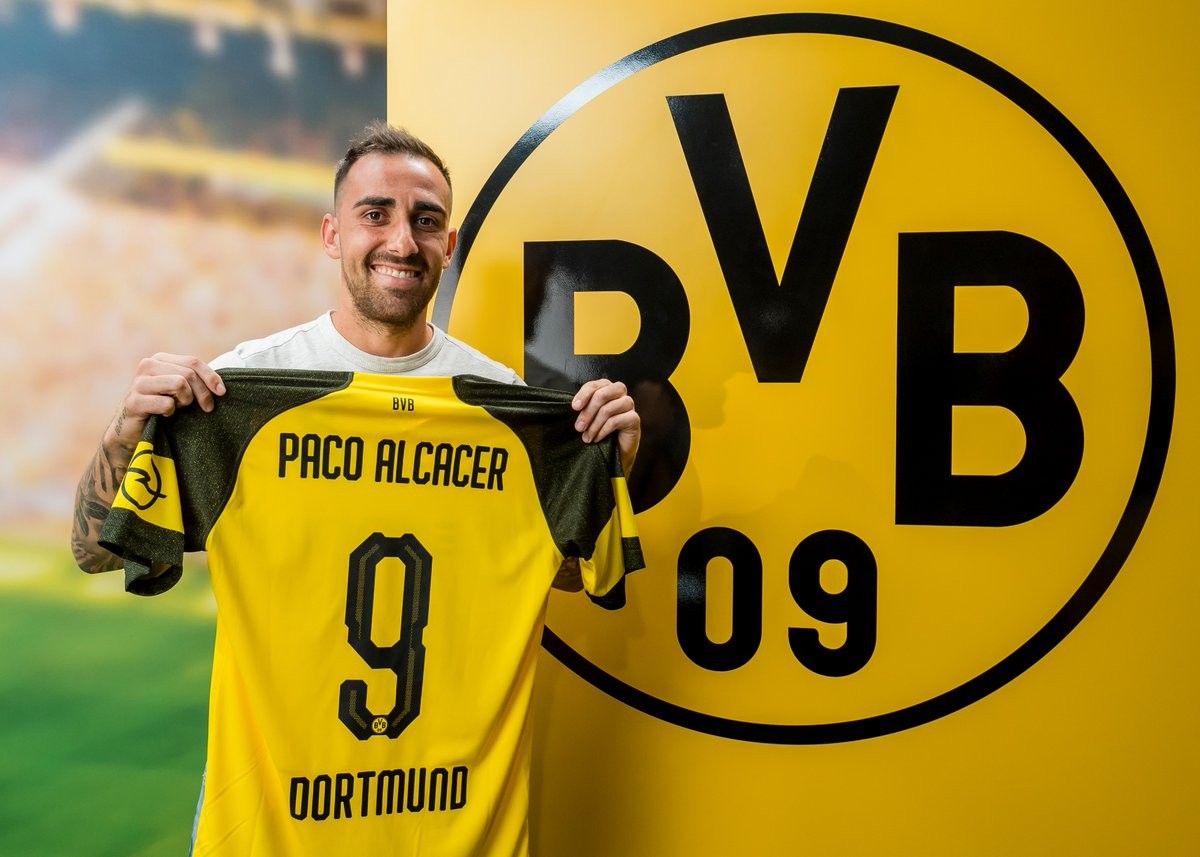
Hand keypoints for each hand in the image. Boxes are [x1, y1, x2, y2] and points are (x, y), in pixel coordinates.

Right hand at [106, 353, 225, 451]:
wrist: (130, 430)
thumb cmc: (160, 408)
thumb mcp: (178, 390)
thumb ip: (193, 380)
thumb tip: (221, 386)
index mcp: (159, 359)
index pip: (193, 362)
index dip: (211, 377)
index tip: (222, 393)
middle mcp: (147, 365)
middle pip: (188, 374)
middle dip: (202, 393)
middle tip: (205, 408)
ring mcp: (138, 383)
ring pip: (179, 384)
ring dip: (185, 401)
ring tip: (179, 408)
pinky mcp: (133, 402)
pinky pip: (166, 403)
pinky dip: (170, 412)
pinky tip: (164, 415)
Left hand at [571, 378, 639, 475]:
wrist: (617, 448)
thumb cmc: (600, 428)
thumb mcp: (589, 416)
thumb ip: (583, 408)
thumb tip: (574, 407)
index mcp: (606, 387)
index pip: (594, 385)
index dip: (583, 395)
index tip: (574, 408)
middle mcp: (619, 392)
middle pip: (602, 395)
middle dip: (588, 412)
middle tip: (579, 427)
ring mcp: (629, 404)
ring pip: (608, 409)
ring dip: (594, 425)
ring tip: (586, 437)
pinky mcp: (634, 418)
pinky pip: (616, 421)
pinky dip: (603, 431)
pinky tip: (597, 438)